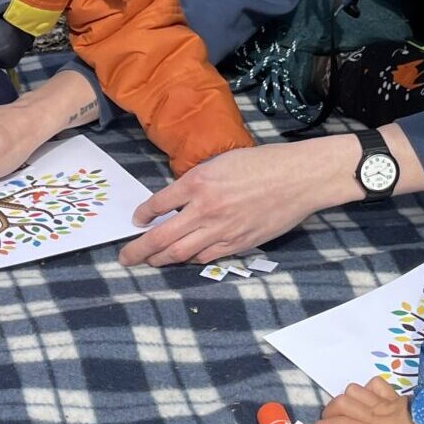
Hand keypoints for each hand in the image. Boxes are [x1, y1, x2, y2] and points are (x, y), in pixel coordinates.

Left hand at [118, 136, 354, 265]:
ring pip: (180, 253)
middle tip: (125, 258)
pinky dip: (190, 259)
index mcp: (198, 182)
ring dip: (161, 259)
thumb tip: (178, 199)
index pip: (157, 204)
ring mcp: (221, 230)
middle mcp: (204, 209)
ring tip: (149, 262)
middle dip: (139, 250)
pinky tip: (184, 259)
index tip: (136, 221)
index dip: (142, 215)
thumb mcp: (221, 162)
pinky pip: (206, 257)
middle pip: (161, 237)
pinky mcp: (238, 244)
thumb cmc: (263, 163)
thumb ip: (198, 182)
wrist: (298, 178)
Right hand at [310, 379, 423, 423]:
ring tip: (344, 412)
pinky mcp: (397, 396)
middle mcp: (376, 416)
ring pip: (354, 391)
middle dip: (328, 412)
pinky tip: (369, 400)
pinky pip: (374, 384)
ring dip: (344, 399)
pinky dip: (366, 390)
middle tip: (326, 423)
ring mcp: (386, 403)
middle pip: (342, 404)